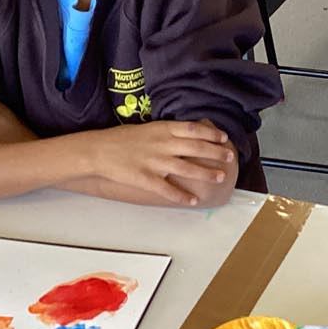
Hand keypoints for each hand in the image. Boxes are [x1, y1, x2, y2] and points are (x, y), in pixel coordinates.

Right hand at [84, 120, 235, 205]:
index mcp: (162, 129)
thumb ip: (166, 131)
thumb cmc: (120, 139)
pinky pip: (168, 189)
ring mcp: (155, 162)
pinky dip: (183, 196)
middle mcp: (162, 144)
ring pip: (188, 168)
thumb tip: (186, 134)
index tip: (224, 137)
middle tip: (230, 157)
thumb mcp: (146, 128)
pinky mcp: (146, 178)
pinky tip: (194, 201)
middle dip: (216, 152)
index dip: (212, 133)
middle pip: (196, 148)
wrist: (97, 151)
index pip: (193, 129)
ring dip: (207, 173)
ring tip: (221, 176)